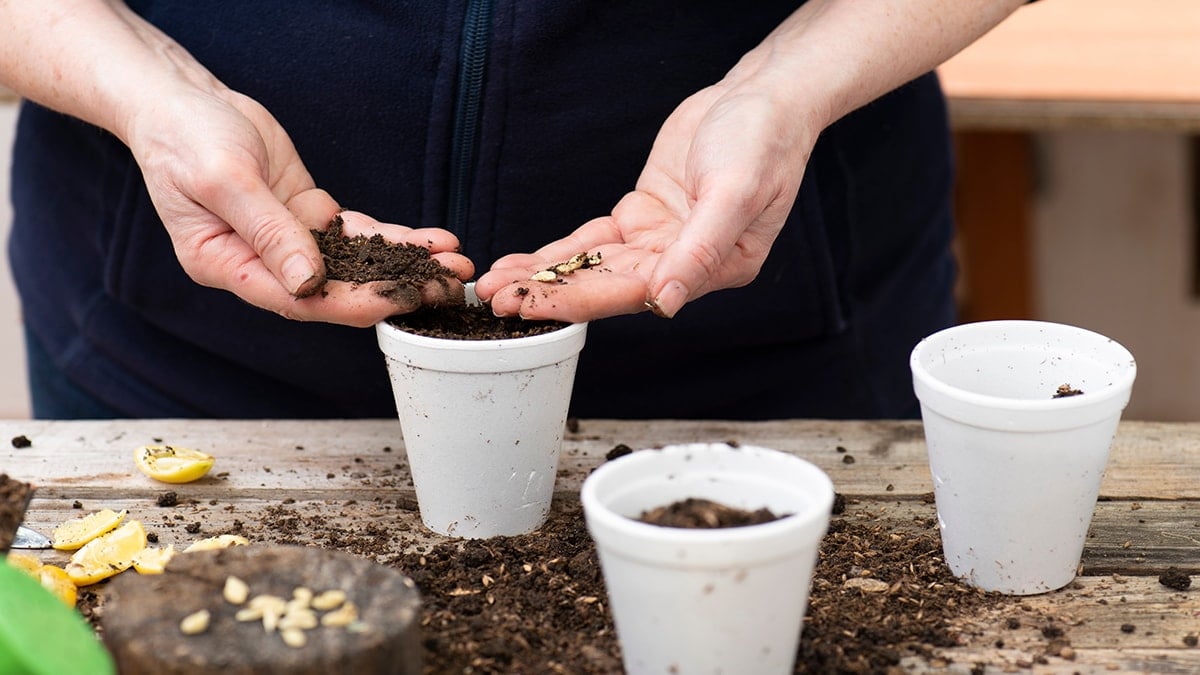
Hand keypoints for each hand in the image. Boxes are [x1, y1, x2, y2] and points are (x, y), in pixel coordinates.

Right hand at [125, 86, 471, 326]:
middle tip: (445, 288)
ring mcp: (289, 242)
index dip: (348, 303)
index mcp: (226, 266)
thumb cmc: (187, 138)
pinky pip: (358, 235)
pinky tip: (433, 242)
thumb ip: (268, 231)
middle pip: (334, 290)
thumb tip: (309, 282)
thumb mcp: (224, 179)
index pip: (295, 299)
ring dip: (405, 266)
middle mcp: (261, 263)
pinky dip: (395, 239)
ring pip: (354, 264)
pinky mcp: (310, 217)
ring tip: (454, 265)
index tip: (395, 300)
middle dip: (392, 289)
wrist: (187, 102)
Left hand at [476, 73, 819, 321]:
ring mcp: (660, 242)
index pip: (637, 292)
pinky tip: (520, 264)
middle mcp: (684, 264)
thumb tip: (667, 302)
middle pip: (607, 286)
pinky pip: (593, 242)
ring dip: (544, 278)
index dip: (581, 298)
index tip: (531, 305)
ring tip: (494, 287)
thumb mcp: (737, 191)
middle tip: (494, 301)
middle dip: (549, 294)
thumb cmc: (762, 141)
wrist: (760, 96)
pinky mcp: (642, 217)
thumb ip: (701, 250)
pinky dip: (556, 254)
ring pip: (593, 267)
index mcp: (716, 268)